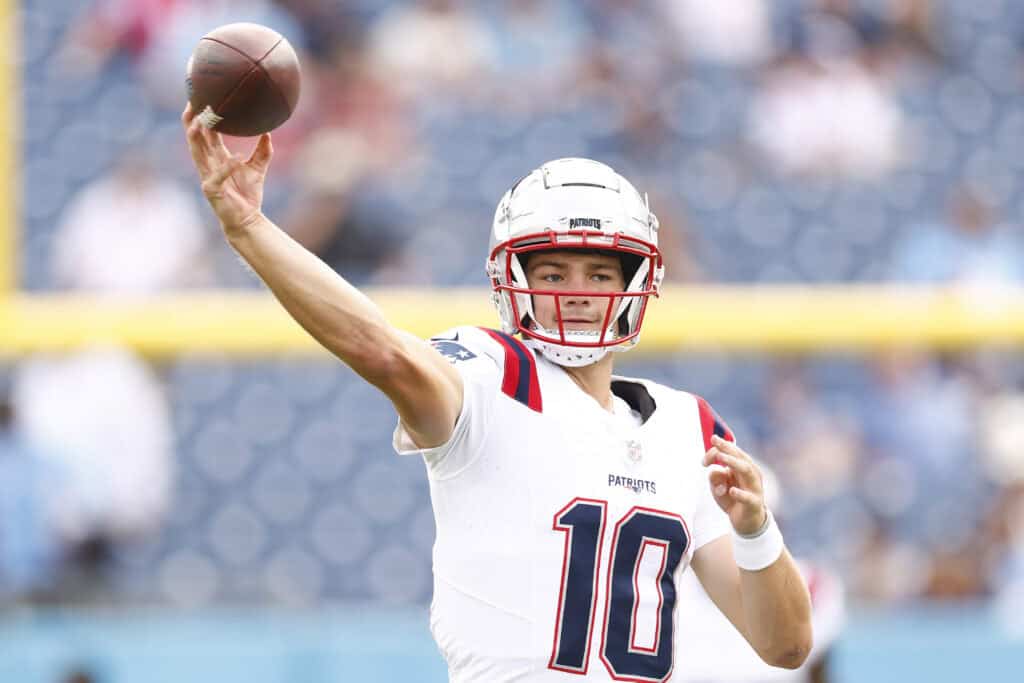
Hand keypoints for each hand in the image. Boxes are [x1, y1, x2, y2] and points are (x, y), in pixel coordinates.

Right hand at [182, 103, 272, 232]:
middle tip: (193, 101)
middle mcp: (207, 164)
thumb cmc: (249, 194)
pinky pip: (217, 176)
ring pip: (197, 153)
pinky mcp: (212, 191)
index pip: (204, 133)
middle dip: (191, 120)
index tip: (201, 97)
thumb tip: (269, 132)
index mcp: (216, 157)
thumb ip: (263, 151)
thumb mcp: (258, 168)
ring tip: (200, 122)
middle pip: (193, 138)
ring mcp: (207, 176)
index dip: (200, 116)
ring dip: (197, 137)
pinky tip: (235, 157)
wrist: (248, 219)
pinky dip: (227, 167)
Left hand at [702, 434, 766, 535]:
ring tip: (720, 457)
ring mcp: (754, 488)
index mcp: (743, 467)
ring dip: (733, 462)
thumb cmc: (732, 498)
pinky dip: (740, 493)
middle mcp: (751, 474)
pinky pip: (748, 498)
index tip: (710, 442)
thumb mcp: (719, 485)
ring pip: (747, 471)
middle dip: (728, 448)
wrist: (746, 521)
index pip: (734, 452)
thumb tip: (713, 469)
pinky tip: (731, 490)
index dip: (722, 446)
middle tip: (715, 443)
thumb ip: (715, 476)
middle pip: (741, 457)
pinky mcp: (754, 503)